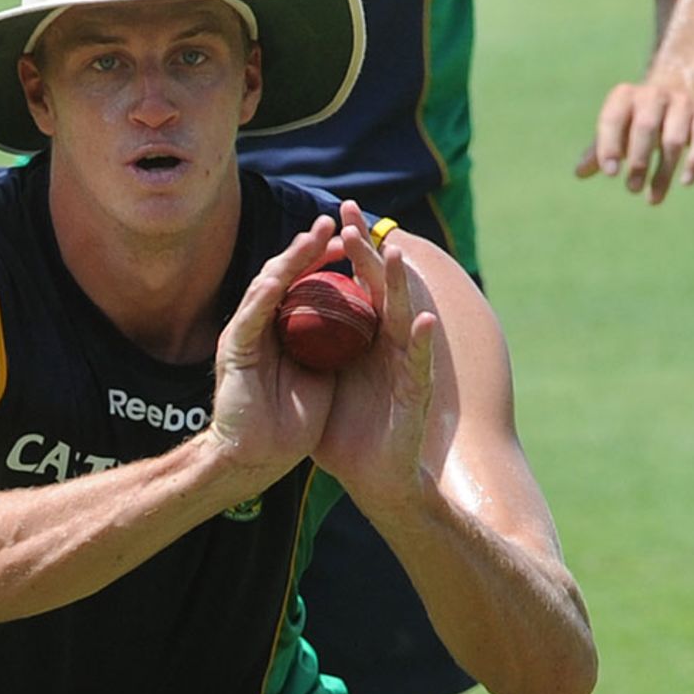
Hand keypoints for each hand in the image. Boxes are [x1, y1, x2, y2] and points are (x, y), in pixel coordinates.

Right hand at [208, 216, 340, 483]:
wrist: (260, 459)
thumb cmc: (292, 422)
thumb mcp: (323, 371)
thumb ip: (332, 341)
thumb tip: (360, 316)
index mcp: (283, 327)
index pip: (304, 282)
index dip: (325, 259)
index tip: (352, 240)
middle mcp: (262, 323)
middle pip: (286, 274)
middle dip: (310, 247)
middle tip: (333, 222)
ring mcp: (246, 333)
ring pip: (268, 285)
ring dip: (289, 260)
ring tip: (310, 238)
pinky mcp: (235, 350)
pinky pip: (251, 315)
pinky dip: (266, 294)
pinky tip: (279, 276)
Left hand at [311, 205, 437, 503]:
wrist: (371, 481)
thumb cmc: (346, 435)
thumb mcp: (316, 382)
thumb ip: (304, 351)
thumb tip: (274, 320)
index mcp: (361, 339)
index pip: (354, 284)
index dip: (346, 253)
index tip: (334, 216)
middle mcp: (384, 344)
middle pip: (375, 287)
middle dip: (367, 250)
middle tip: (353, 212)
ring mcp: (402, 366)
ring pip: (400, 316)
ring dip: (396, 286)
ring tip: (393, 253)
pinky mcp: (413, 394)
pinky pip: (417, 364)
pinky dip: (419, 342)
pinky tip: (419, 321)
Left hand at [576, 65, 693, 203]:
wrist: (686, 77)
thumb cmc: (643, 112)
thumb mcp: (620, 123)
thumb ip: (601, 147)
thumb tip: (579, 173)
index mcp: (626, 96)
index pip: (613, 118)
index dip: (609, 144)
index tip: (609, 172)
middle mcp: (654, 95)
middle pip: (645, 127)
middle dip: (638, 160)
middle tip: (631, 189)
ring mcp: (684, 104)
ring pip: (673, 139)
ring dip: (663, 171)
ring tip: (652, 199)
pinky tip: (684, 182)